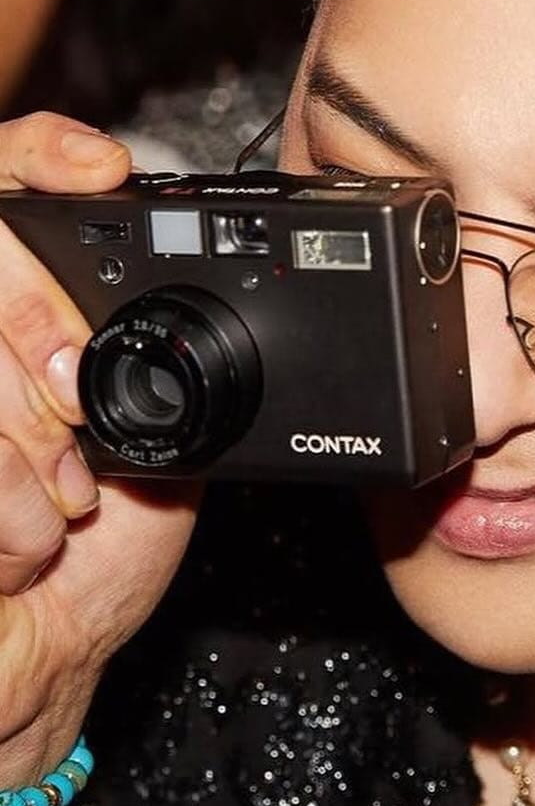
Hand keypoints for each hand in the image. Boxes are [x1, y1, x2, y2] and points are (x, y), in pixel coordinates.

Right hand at [0, 113, 198, 805]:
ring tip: (63, 501)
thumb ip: (177, 367)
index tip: (99, 168)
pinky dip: (13, 505)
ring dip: (28, 446)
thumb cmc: (103, 551)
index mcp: (35, 319)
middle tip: (72, 409)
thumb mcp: (172, 446)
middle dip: (40, 331)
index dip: (44, 153)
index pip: (10, 185)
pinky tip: (33, 535)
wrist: (41, 651)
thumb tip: (240, 304)